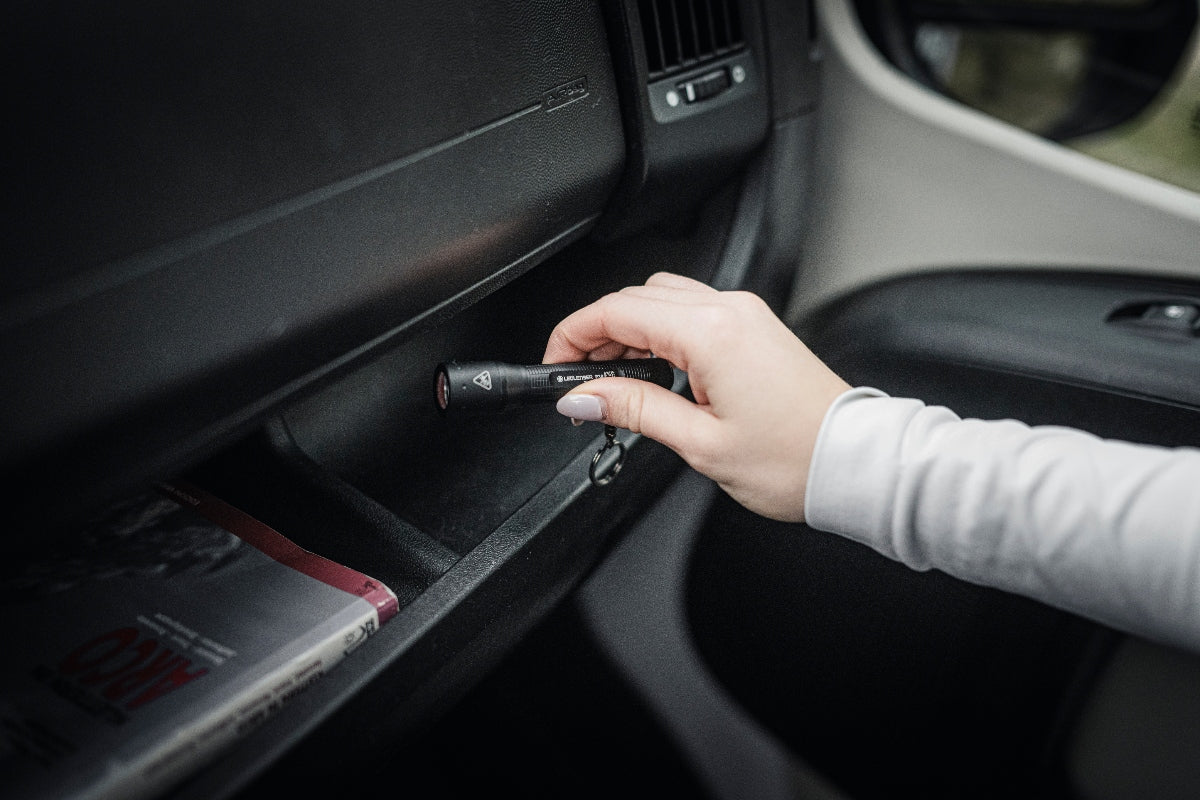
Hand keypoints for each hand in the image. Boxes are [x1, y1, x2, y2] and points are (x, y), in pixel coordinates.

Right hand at [543, 272, 850, 521]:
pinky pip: (692, 310)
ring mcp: (745, 314)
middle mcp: (730, 311)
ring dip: (628, 327)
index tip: (555, 365)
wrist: (854, 462)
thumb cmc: (794, 458)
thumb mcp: (700, 443)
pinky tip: (653, 369)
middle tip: (578, 379)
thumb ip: (634, 409)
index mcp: (711, 333)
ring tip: (612, 378)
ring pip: (663, 298)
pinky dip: (660, 330)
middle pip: (636, 297)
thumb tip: (584, 397)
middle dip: (596, 331)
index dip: (573, 335)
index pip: (617, 311)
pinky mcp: (755, 327)